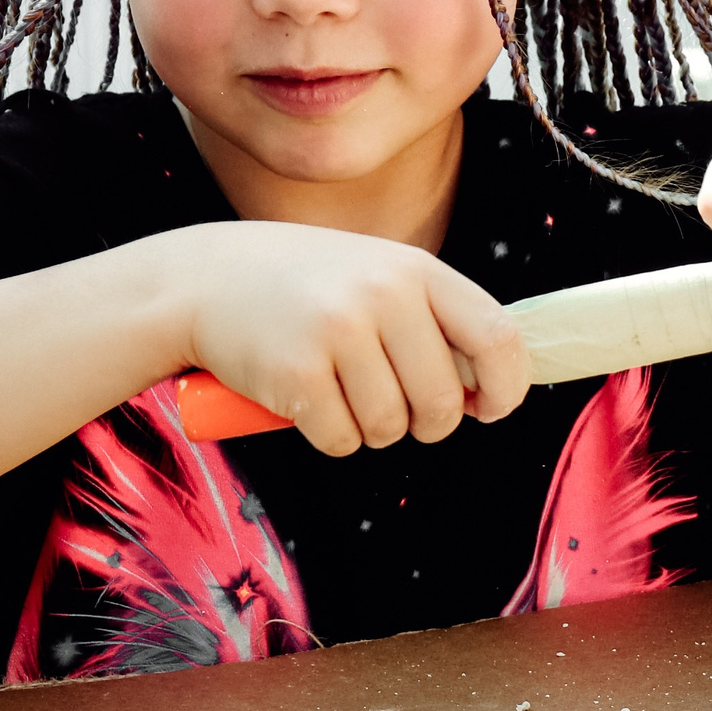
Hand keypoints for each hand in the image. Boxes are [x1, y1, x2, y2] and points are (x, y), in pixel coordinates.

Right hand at [173, 223, 529, 456]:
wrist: (204, 279)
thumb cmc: (307, 287)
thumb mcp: (378, 276)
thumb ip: (435, 320)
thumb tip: (489, 390)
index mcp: (416, 269)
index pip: (498, 336)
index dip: (507, 386)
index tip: (490, 407)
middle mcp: (383, 295)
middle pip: (442, 403)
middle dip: (426, 423)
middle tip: (397, 406)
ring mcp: (338, 332)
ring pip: (390, 429)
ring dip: (371, 428)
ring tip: (341, 389)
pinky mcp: (296, 373)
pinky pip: (342, 441)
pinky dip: (330, 435)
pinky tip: (305, 398)